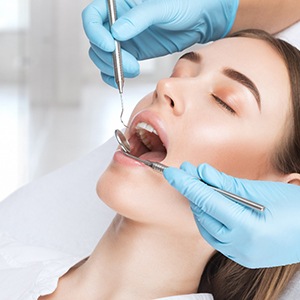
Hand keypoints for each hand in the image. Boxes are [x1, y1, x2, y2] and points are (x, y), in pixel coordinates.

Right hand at [82, 0, 238, 86]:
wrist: (200, 20)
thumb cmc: (185, 4)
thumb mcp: (162, 8)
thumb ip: (138, 18)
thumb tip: (116, 32)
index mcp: (120, 4)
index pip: (93, 17)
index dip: (95, 33)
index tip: (109, 46)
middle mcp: (119, 21)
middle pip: (97, 41)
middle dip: (108, 56)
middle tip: (128, 64)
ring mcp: (125, 39)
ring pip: (104, 56)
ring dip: (113, 68)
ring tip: (132, 70)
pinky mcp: (133, 53)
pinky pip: (116, 66)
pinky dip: (114, 75)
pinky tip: (121, 79)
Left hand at [164, 162, 299, 267]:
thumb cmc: (295, 209)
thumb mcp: (262, 191)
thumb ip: (227, 183)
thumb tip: (202, 172)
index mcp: (248, 228)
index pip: (206, 201)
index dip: (186, 184)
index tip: (171, 172)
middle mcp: (240, 246)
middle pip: (203, 213)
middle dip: (192, 190)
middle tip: (186, 172)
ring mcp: (239, 255)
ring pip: (205, 225)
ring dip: (199, 204)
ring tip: (197, 185)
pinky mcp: (240, 256)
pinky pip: (214, 235)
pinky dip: (209, 218)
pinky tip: (209, 204)